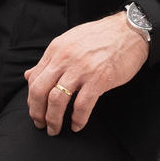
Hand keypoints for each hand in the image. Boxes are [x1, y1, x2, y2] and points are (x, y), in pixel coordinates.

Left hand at [25, 12, 148, 134]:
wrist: (130, 31)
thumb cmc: (101, 37)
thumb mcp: (69, 42)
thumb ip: (50, 60)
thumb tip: (29, 75)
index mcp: (56, 50)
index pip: (34, 79)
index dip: (31, 100)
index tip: (36, 111)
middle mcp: (65, 58)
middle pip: (40, 91)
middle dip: (37, 113)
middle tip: (41, 124)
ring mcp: (82, 68)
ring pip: (57, 100)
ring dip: (53, 119)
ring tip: (55, 129)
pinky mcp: (99, 79)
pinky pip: (82, 105)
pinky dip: (78, 119)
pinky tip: (77, 125)